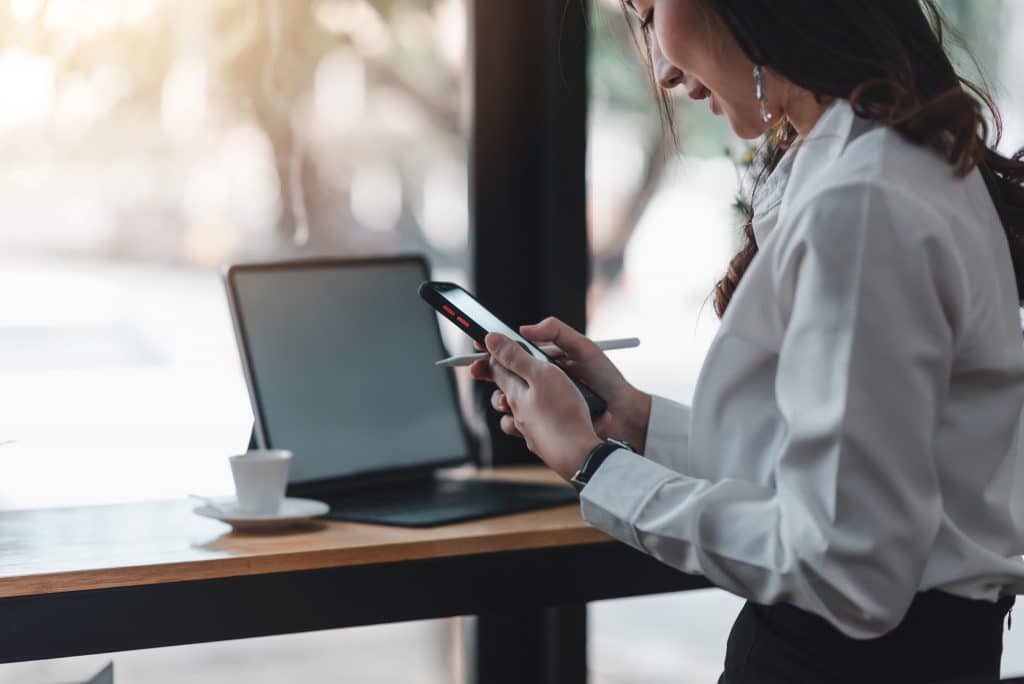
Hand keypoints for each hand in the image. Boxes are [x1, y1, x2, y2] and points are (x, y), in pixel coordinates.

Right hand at [470, 317, 651, 451]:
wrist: (622, 416)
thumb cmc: (606, 380)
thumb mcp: (584, 348)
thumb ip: (556, 332)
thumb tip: (523, 328)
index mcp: (547, 362)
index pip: (513, 353)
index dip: (494, 350)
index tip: (479, 344)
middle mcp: (540, 383)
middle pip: (503, 376)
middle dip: (487, 372)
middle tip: (476, 370)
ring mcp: (540, 405)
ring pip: (506, 401)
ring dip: (500, 399)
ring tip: (507, 398)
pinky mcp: (542, 426)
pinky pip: (516, 425)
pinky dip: (513, 423)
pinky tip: (522, 419)